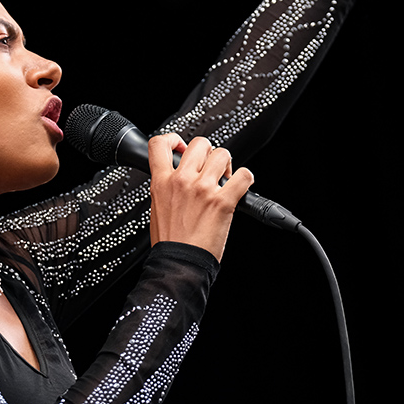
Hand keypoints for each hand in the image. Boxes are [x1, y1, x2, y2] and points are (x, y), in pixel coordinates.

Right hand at [148, 134, 253, 261]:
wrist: (179, 264)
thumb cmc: (170, 243)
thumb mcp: (157, 208)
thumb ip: (167, 187)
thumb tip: (179, 178)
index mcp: (161, 182)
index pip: (160, 144)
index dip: (173, 139)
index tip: (181, 146)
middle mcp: (182, 181)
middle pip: (200, 143)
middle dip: (208, 153)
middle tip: (210, 168)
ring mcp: (203, 189)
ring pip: (222, 154)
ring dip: (227, 165)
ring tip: (225, 180)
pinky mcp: (223, 201)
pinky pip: (244, 175)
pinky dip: (246, 179)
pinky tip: (240, 187)